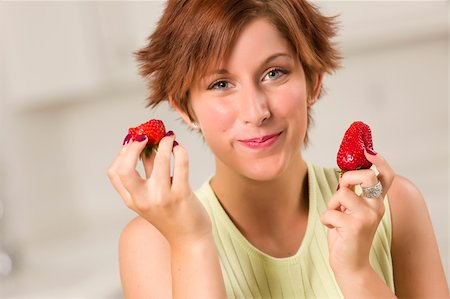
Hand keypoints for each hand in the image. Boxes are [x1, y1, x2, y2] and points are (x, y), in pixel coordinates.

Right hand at [107, 133, 211, 246]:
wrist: (190, 239)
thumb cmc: (172, 214)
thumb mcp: (153, 196)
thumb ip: (148, 172)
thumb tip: (149, 145)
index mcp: (132, 200)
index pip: (115, 172)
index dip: (122, 152)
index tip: (133, 142)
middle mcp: (143, 199)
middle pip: (125, 168)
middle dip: (134, 146)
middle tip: (146, 137)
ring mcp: (162, 197)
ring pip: (159, 159)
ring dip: (164, 142)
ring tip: (169, 137)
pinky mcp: (182, 195)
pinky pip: (180, 164)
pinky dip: (180, 150)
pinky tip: (179, 149)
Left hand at [320, 150, 394, 276]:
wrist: (350, 264)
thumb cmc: (347, 235)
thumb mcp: (351, 210)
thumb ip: (352, 194)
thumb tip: (344, 176)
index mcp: (376, 202)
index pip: (385, 177)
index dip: (380, 162)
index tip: (369, 152)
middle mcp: (376, 208)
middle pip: (366, 176)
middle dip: (347, 178)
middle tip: (341, 190)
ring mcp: (367, 217)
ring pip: (342, 194)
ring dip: (332, 204)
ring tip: (336, 217)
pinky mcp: (355, 227)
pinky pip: (330, 211)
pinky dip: (326, 219)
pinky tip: (333, 229)